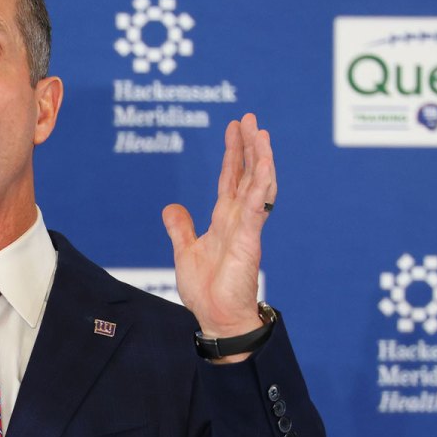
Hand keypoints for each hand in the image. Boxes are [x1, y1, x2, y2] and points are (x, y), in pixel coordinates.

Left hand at [162, 113, 274, 350]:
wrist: (217, 318)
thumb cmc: (206, 290)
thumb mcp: (184, 251)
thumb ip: (180, 228)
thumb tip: (171, 207)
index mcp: (224, 220)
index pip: (231, 179)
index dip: (233, 154)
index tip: (234, 128)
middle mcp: (238, 219)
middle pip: (247, 174)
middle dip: (249, 146)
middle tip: (249, 118)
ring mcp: (246, 227)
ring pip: (257, 185)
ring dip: (260, 158)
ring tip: (260, 131)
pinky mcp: (249, 239)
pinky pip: (257, 206)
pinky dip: (261, 183)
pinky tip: (264, 163)